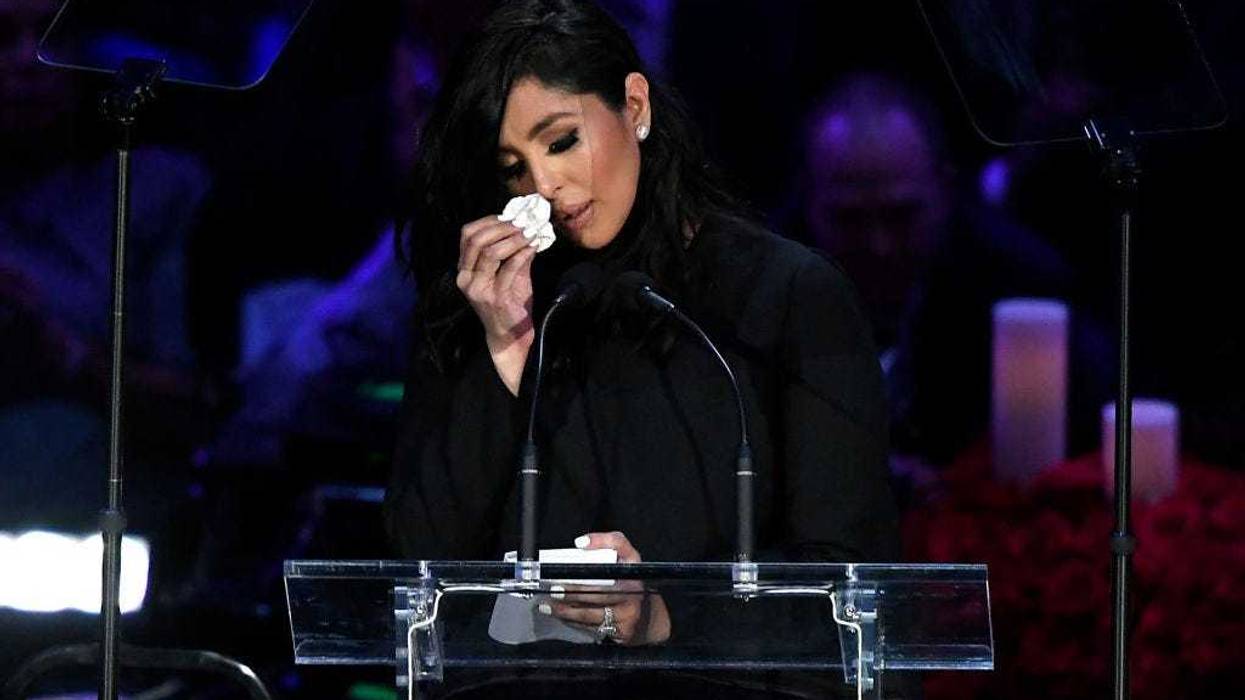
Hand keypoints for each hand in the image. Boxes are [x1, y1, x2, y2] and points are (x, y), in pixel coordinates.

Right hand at [456, 216, 538, 394]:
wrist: (511, 336)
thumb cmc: (509, 304)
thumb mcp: (510, 273)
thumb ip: (514, 252)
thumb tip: (527, 228)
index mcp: (464, 270)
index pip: (467, 235)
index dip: (488, 221)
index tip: (509, 217)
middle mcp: (466, 279)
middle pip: (476, 240)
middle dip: (502, 227)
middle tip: (523, 223)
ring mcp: (479, 289)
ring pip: (491, 252)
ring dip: (513, 239)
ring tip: (529, 233)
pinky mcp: (495, 298)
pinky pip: (509, 268)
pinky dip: (522, 254)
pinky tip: (533, 247)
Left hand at [541, 531, 671, 645]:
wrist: (645, 614)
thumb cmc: (630, 580)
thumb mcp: (627, 555)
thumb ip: (610, 541)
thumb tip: (581, 542)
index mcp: (632, 571)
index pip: (609, 567)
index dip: (589, 564)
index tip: (568, 565)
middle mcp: (632, 594)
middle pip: (596, 594)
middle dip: (571, 593)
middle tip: (553, 590)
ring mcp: (628, 616)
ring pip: (590, 614)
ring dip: (566, 611)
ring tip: (548, 606)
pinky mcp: (622, 634)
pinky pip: (592, 628)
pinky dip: (573, 622)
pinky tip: (561, 616)